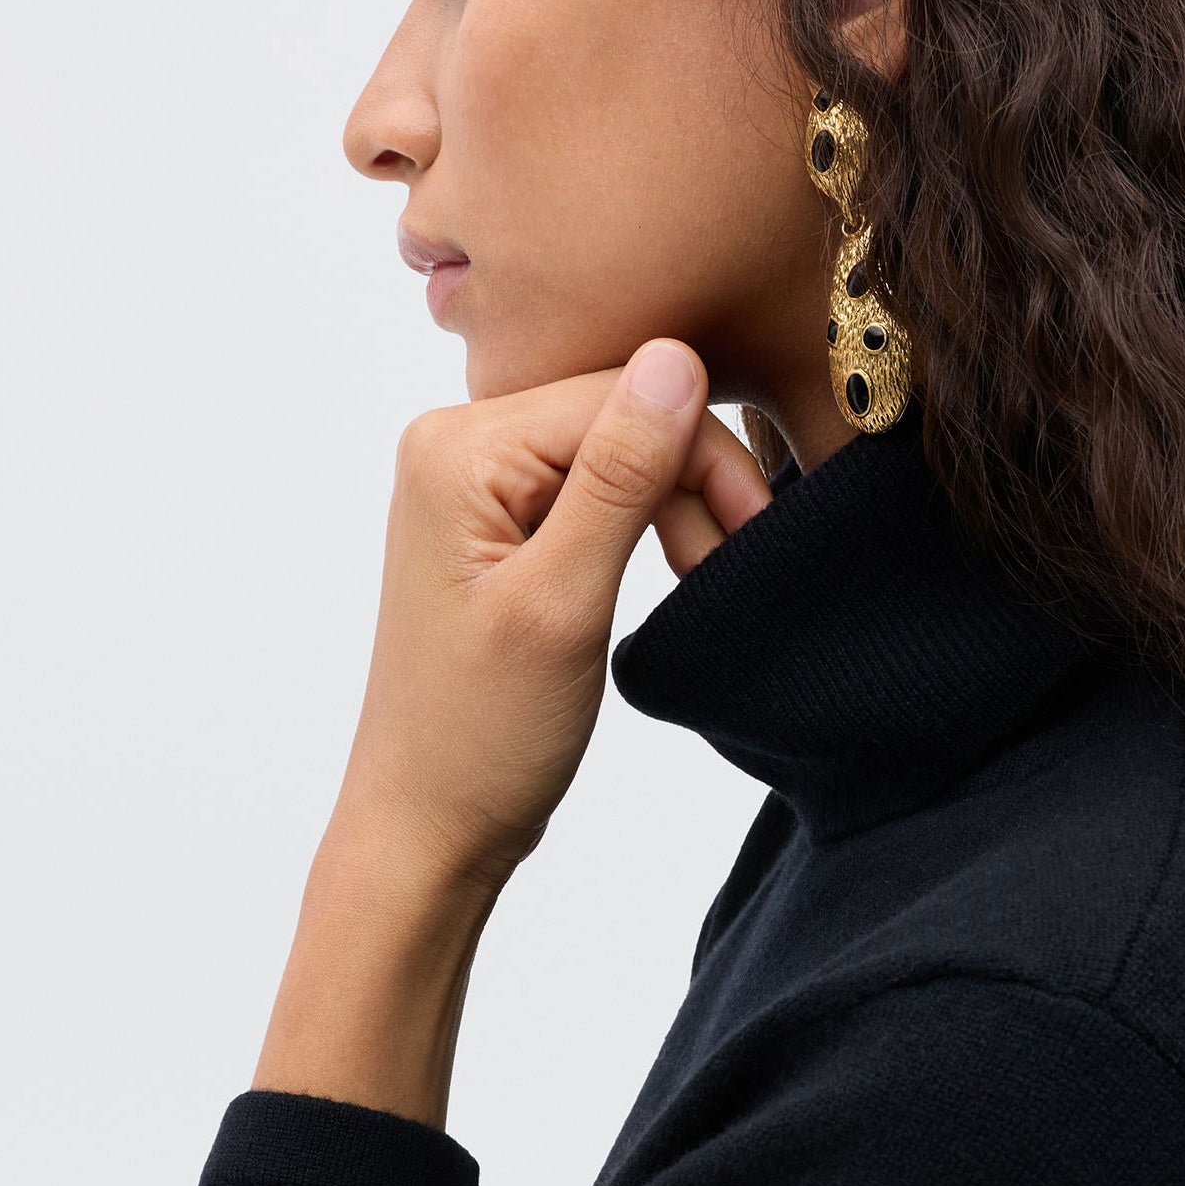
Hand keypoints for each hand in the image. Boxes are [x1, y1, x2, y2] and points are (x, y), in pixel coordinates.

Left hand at [333, 340, 770, 901]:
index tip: (755, 528)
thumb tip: (675, 359)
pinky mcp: (496, 525)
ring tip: (703, 578)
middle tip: (731, 564)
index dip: (702, 451)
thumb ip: (619, 477)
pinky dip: (643, 527)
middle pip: (617, 414)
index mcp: (458, 448)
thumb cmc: (481, 736)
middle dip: (692, 480)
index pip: (618, 394)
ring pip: (614, 452)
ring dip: (675, 507)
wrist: (429, 825)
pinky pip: (591, 490)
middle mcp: (455, 445)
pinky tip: (670, 571)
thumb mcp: (563, 602)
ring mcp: (473, 485)